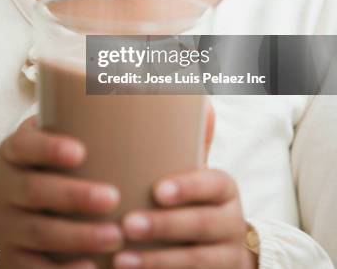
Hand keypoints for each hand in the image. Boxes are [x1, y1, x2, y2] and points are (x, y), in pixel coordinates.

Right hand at [0, 115, 123, 267]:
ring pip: (39, 233)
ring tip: (114, 237)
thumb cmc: (45, 167)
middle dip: (74, 196)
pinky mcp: (12, 259)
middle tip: (112, 197)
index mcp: (15, 151)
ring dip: (77, 238)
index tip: (80, 151)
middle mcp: (5, 187)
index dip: (49, 148)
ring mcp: (6, 226)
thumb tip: (155, 90)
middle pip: (35, 192)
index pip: (26, 145)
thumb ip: (86, 120)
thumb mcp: (50, 139)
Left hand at [114, 101, 256, 268]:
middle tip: (128, 224)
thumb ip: (191, 140)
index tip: (157, 190)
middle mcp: (231, 223)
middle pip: (201, 225)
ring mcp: (226, 258)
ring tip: (120, 258)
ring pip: (195, 262)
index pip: (212, 184)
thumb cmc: (196, 201)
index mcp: (224, 189)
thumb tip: (193, 99)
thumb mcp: (197, 174)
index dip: (188, 188)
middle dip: (164, 226)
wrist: (223, 250)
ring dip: (156, 261)